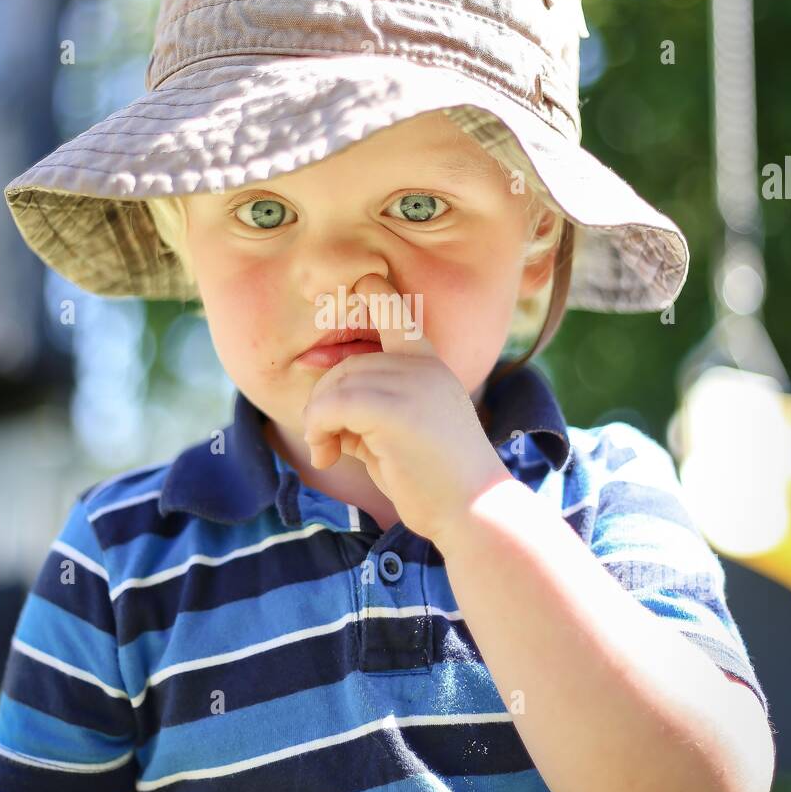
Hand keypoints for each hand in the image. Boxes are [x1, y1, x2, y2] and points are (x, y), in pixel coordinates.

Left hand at [301, 275, 509, 545]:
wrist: (472, 510)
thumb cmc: (435, 481)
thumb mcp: (397, 433)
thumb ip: (366, 411)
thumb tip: (321, 409)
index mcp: (428, 364)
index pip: (398, 310)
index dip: (376, 293)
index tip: (364, 281)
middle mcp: (421, 364)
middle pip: (347, 365)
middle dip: (324, 403)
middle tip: (326, 443)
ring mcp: (411, 381)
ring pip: (335, 385)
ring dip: (317, 422)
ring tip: (328, 452)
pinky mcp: (395, 406)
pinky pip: (332, 406)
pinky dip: (318, 429)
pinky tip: (327, 455)